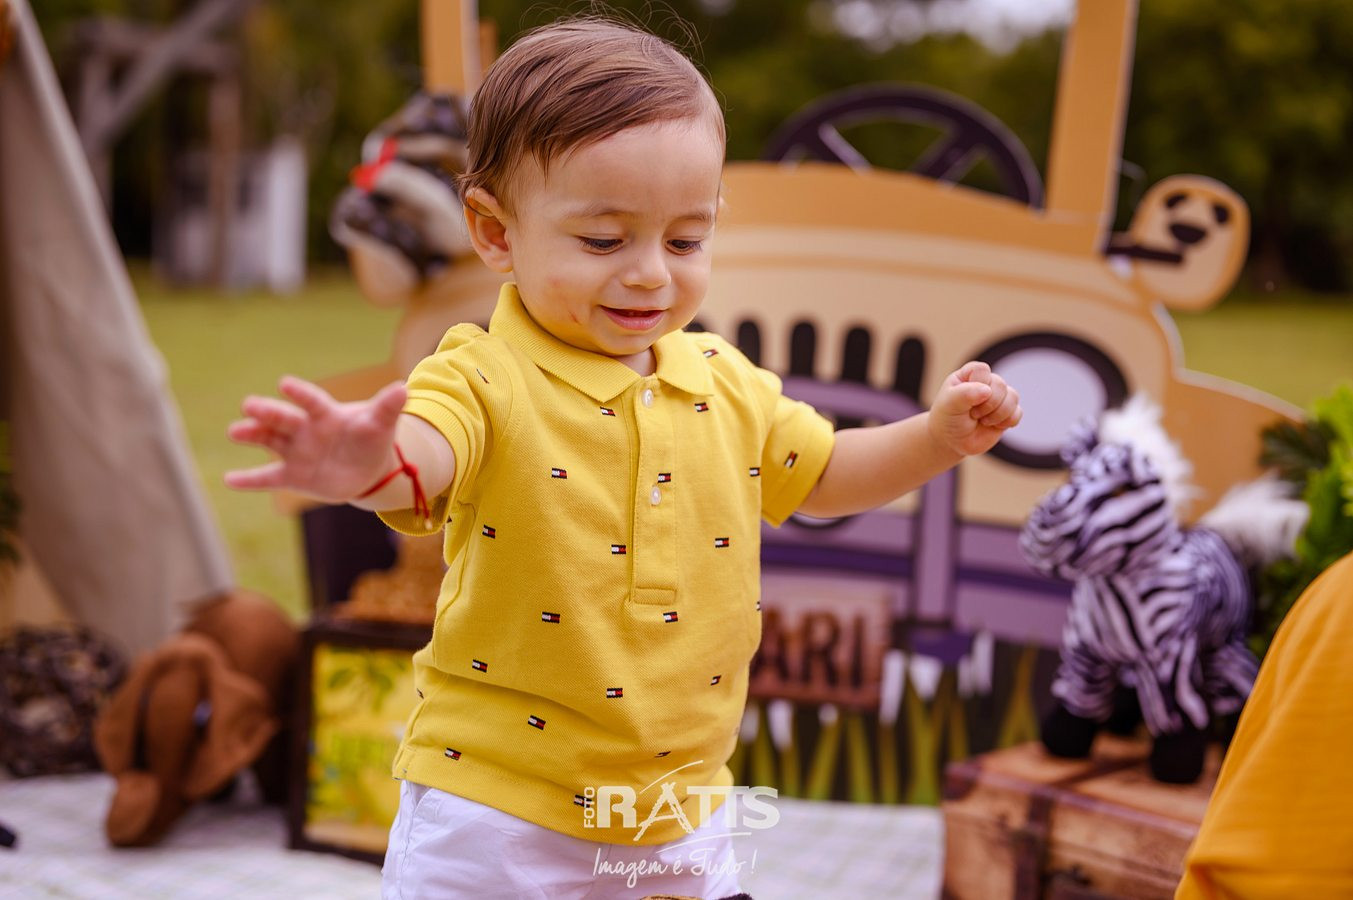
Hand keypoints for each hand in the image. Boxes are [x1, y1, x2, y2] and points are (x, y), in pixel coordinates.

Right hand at [224, 376, 407, 502]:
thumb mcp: (381, 425)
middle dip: (267, 412)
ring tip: (235, 431)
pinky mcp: (292, 475)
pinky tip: (229, 479)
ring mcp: (296, 451)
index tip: (285, 384)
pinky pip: (269, 478)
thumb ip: (387, 407)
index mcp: (326, 413)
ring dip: (252, 435)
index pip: (312, 400)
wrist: (366, 468)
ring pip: (269, 441)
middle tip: (249, 405)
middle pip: (283, 418)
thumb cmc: (371, 439)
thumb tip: (403, 386)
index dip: (300, 393)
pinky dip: (249, 479)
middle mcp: (305, 429)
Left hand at [929, 361, 1021, 456]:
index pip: (982, 370)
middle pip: (1000, 384)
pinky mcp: (1007, 412)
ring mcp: (998, 397)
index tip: (965, 399)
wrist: (952, 441)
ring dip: (997, 414)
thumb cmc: (947, 419)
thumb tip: (987, 390)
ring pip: (1013, 397)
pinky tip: (992, 425)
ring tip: (982, 421)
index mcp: (969, 375)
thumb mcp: (948, 405)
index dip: (977, 385)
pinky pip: (1018, 413)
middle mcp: (986, 383)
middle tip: (972, 414)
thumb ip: (964, 394)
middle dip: (987, 404)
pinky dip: (1006, 422)